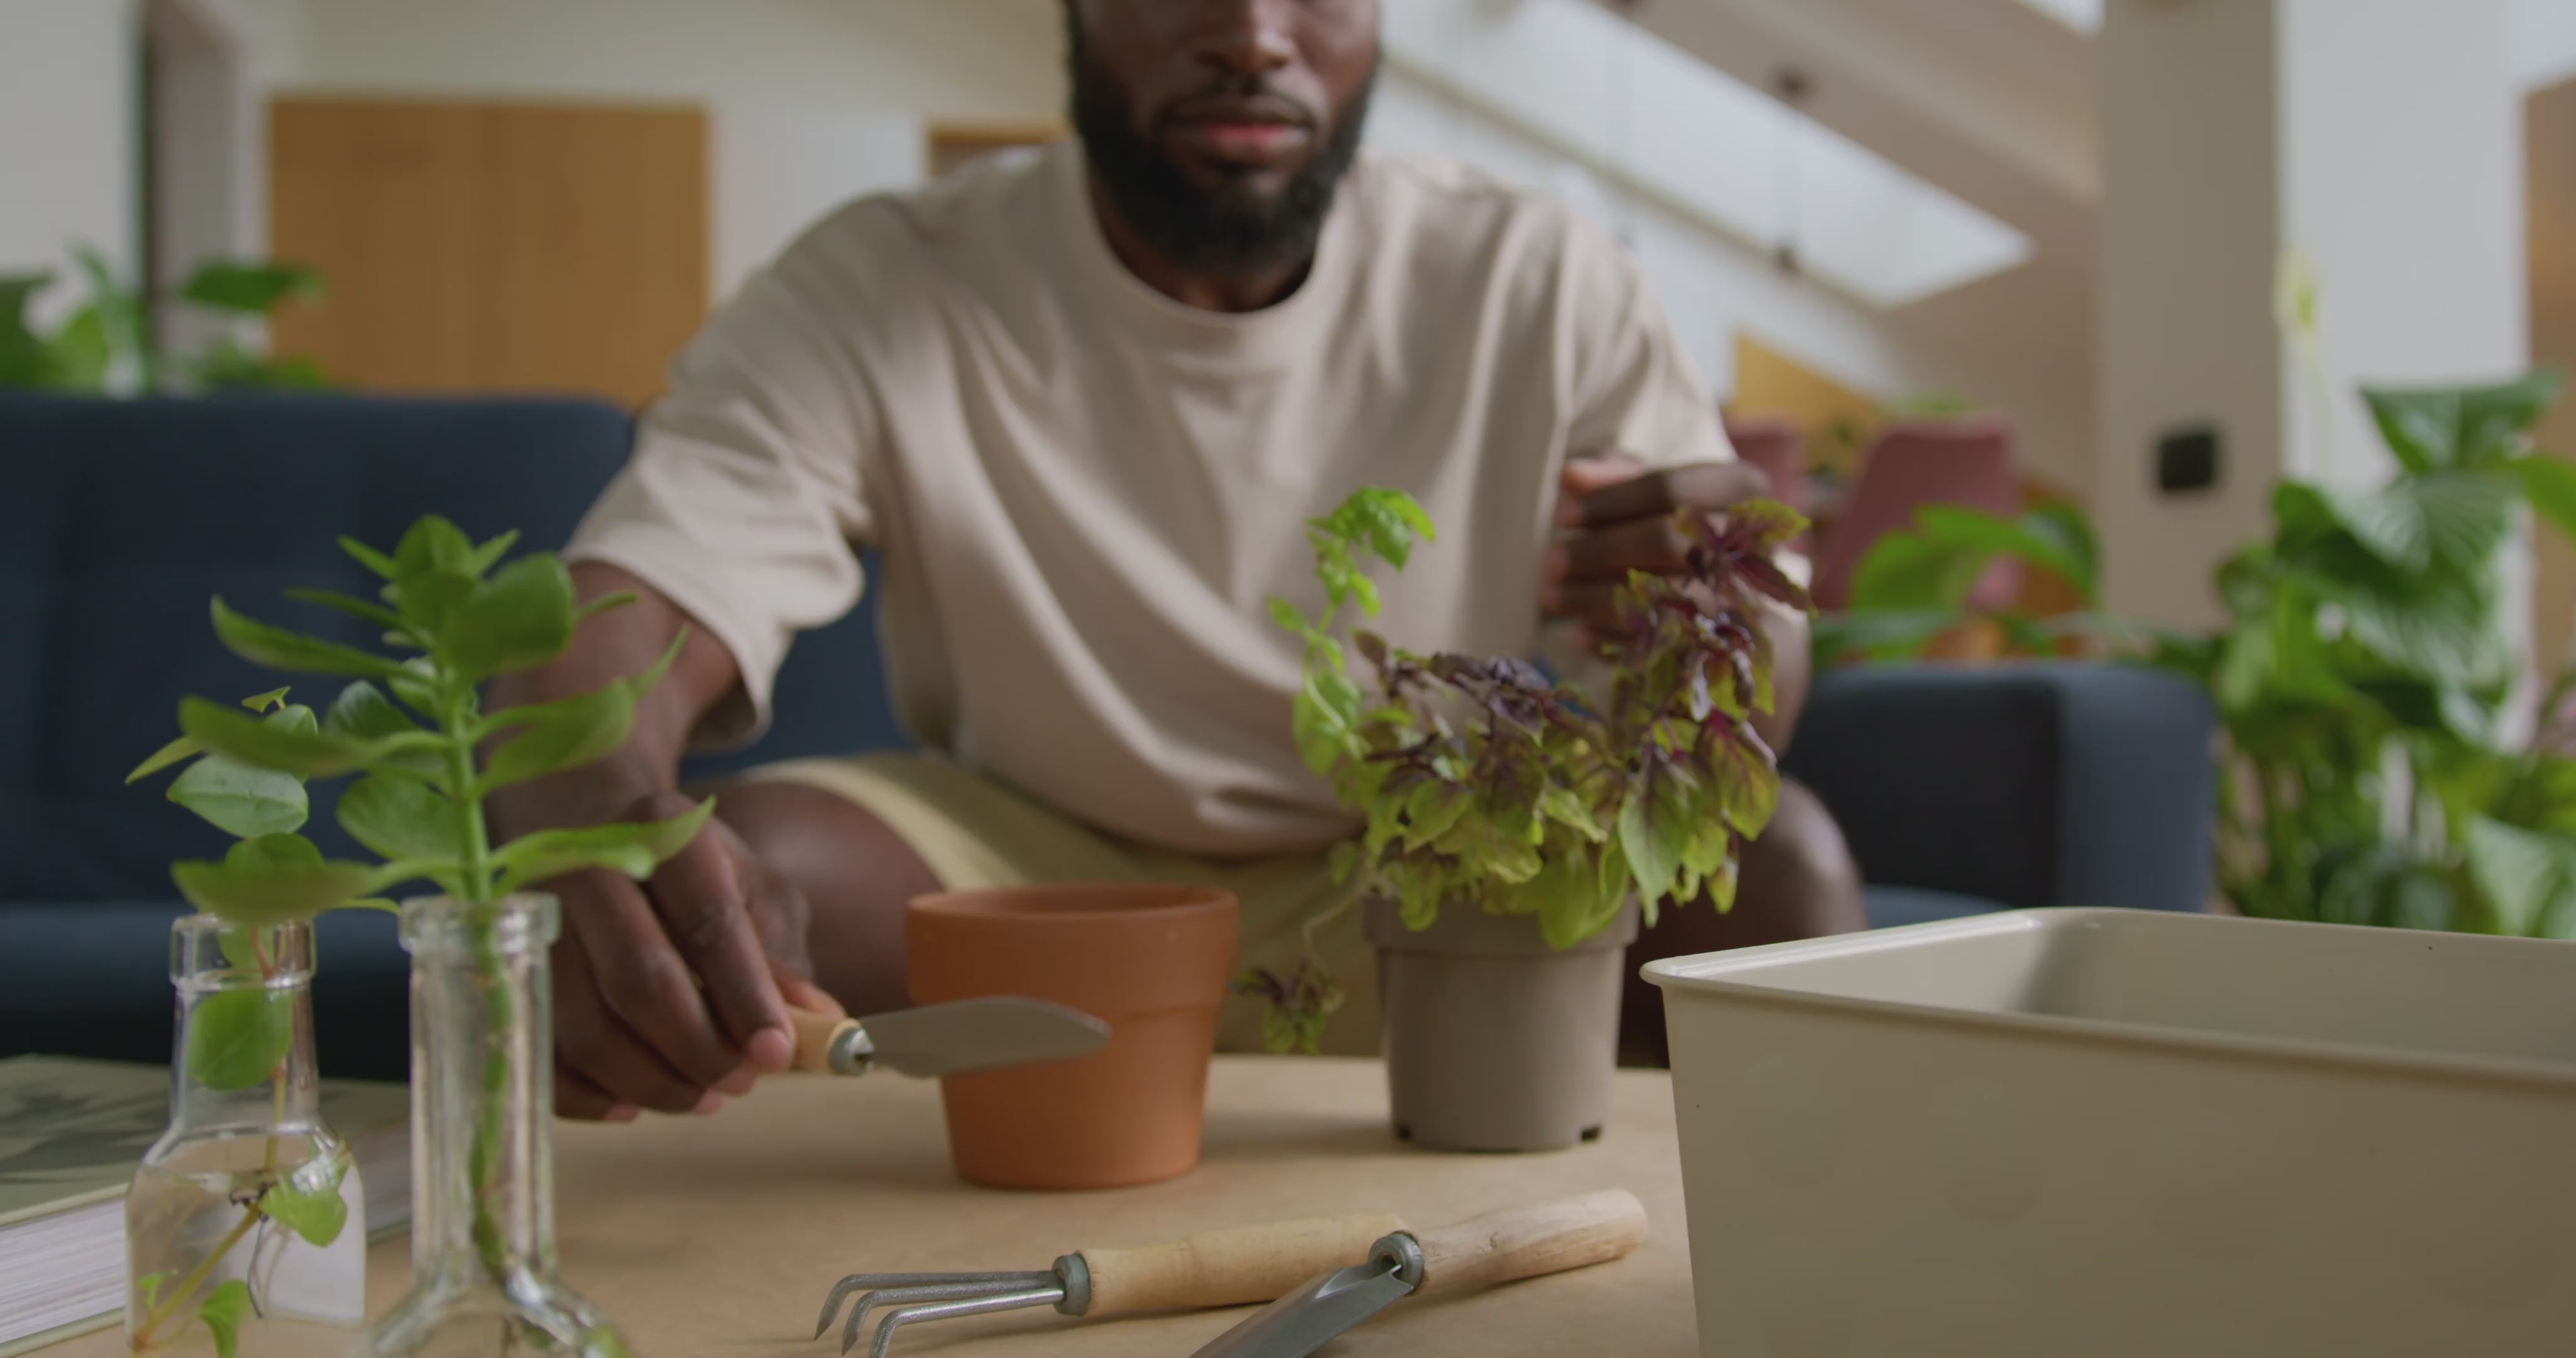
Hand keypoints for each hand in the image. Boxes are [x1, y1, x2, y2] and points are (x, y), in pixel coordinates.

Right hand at [547, 789, 816, 1120]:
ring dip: (649, 1082)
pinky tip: (633, 1104)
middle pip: (639, 980)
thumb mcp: (750, 892)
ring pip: (585, 1027)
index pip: (708, 923)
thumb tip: (819, 1025)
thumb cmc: (688, 876)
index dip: (746, 997)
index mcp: (665, 833)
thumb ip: (779, 957)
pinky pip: (542, 1054)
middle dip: (697, 1049)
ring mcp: (533, 920)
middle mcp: (587, 868)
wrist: (589, 834)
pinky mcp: (504, 968)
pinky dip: (590, 1096)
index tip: (776, 1055)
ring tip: (700, 1097)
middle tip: (739, 1083)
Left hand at [1541, 452, 1772, 634]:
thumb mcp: (1653, 489)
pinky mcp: (1723, 647)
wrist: (1737, 592)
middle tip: (1547, 561)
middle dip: (1596, 552)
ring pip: (1658, 597)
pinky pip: (1659, 642)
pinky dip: (1612, 638)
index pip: (1668, 488)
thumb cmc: (1680, 523)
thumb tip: (1570, 477)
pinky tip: (1578, 632)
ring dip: (1592, 598)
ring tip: (1549, 595)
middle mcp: (1750, 541)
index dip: (1608, 501)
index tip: (1561, 515)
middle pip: (1663, 542)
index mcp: (1741, 489)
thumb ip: (1613, 475)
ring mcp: (1742, 597)